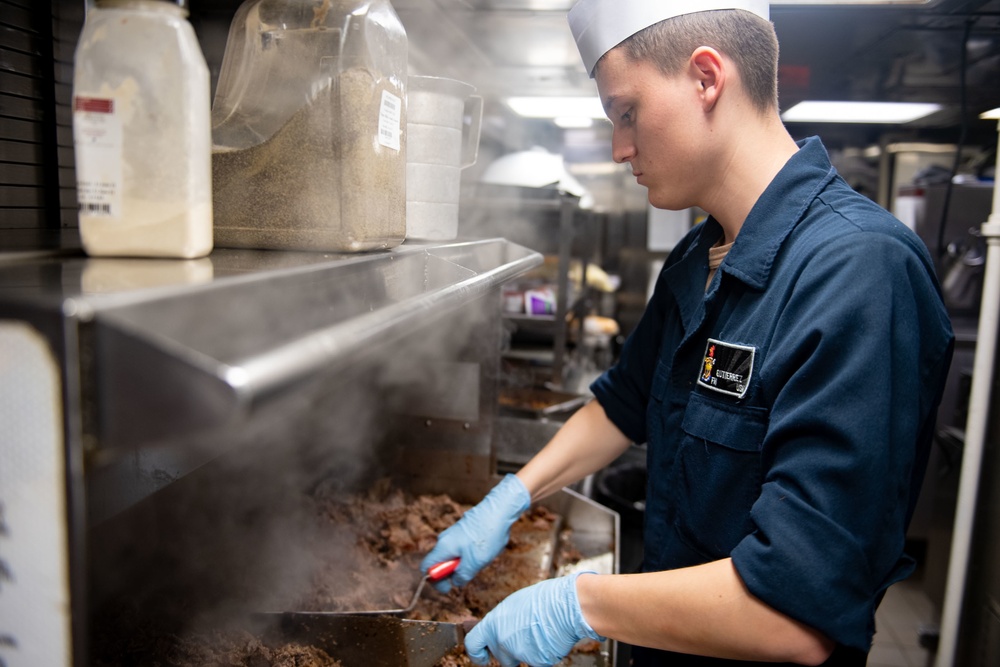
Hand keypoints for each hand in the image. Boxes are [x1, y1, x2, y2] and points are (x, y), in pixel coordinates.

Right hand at [420, 474, 530, 592]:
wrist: (499, 510)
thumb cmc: (487, 534)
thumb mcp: (475, 562)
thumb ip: (462, 575)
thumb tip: (455, 582)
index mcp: (443, 547)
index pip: (426, 568)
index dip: (435, 582)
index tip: (449, 587)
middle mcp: (445, 540)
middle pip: (440, 563)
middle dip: (454, 572)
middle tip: (471, 571)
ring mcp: (454, 534)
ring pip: (453, 557)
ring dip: (465, 564)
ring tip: (482, 558)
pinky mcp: (464, 532)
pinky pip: (461, 549)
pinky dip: (471, 555)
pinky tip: (485, 549)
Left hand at [464, 571, 603, 666]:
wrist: (566, 605)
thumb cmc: (544, 600)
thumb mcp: (514, 605)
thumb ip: (503, 622)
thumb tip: (501, 629)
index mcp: (493, 624)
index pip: (473, 645)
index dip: (477, 654)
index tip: (483, 657)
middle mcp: (502, 641)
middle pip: (501, 657)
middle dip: (512, 652)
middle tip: (526, 637)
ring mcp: (518, 654)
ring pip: (521, 660)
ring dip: (528, 652)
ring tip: (541, 633)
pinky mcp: (536, 662)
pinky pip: (537, 662)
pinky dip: (543, 654)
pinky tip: (551, 639)